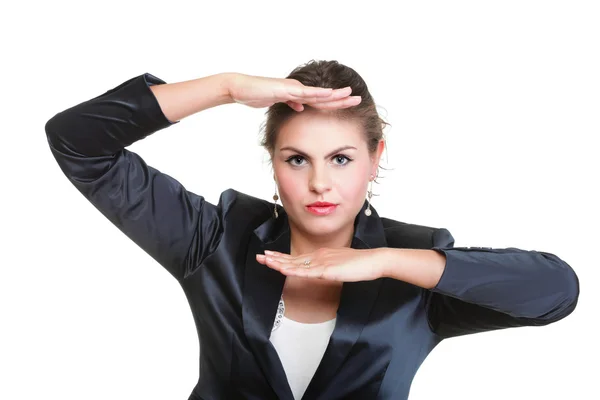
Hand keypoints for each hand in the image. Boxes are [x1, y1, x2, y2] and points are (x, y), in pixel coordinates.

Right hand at [227, 73, 360, 111]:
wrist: (241, 88)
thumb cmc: (257, 95)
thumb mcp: (277, 103)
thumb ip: (290, 103)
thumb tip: (301, 108)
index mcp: (297, 94)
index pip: (320, 101)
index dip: (335, 103)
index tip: (349, 105)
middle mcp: (298, 89)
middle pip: (324, 96)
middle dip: (341, 99)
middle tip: (358, 100)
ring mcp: (293, 88)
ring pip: (318, 94)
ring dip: (335, 95)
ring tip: (350, 95)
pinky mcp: (285, 90)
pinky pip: (304, 93)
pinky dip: (318, 94)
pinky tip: (330, 94)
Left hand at [255, 247, 383, 281]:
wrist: (373, 261)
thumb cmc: (360, 264)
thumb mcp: (340, 265)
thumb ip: (329, 267)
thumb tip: (321, 272)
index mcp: (321, 255)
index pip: (297, 258)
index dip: (282, 258)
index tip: (269, 257)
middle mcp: (318, 256)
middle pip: (292, 258)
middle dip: (274, 258)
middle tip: (259, 257)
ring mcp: (322, 262)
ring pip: (296, 263)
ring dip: (279, 263)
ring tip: (265, 261)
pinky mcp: (327, 270)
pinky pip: (306, 271)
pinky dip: (293, 270)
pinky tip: (283, 270)